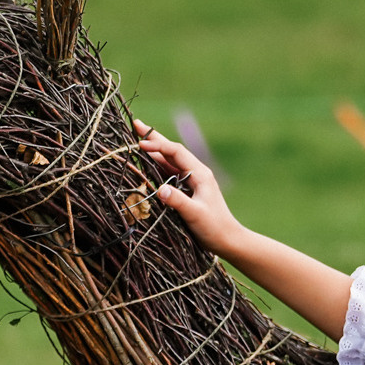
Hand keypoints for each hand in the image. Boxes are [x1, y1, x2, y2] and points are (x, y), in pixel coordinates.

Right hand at [134, 119, 243, 253]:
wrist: (228, 240)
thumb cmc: (214, 228)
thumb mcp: (195, 215)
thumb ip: (178, 201)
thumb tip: (160, 189)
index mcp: (200, 173)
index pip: (176, 152)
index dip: (158, 145)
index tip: (139, 144)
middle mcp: (196, 173)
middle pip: (172, 151)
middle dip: (154, 138)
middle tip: (135, 124)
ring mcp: (192, 180)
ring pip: (170, 160)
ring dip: (155, 150)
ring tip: (138, 139)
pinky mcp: (188, 190)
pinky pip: (170, 172)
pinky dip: (157, 164)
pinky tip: (148, 162)